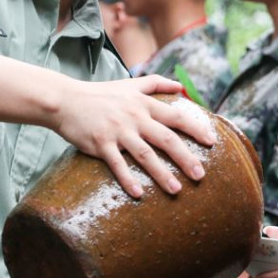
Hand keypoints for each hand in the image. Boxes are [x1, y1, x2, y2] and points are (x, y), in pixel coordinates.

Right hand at [54, 75, 215, 197]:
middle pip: (166, 139)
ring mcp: (118, 132)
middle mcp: (135, 118)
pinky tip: (138, 193)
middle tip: (200, 175)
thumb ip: (157, 84)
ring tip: (176, 189)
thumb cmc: (101, 94)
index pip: (176, 117)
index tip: (211, 142)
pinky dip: (127, 179)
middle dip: (186, 158)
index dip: (196, 129)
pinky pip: (117, 164)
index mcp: (144, 105)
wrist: (66, 100)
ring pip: (145, 155)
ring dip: (162, 174)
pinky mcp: (101, 144)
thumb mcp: (130, 84)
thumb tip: (181, 86)